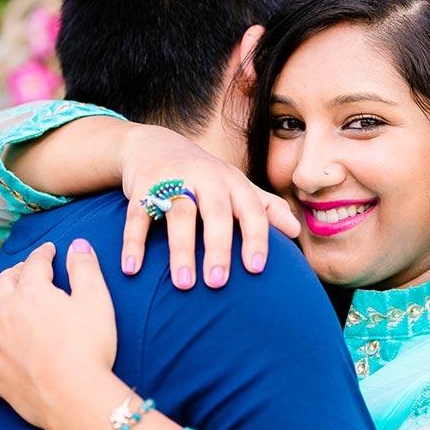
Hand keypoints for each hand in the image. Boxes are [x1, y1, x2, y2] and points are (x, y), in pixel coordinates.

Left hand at [0, 240, 116, 429]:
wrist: (75, 396)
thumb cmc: (89, 345)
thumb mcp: (96, 299)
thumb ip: (85, 268)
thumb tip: (77, 244)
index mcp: (31, 293)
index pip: (34, 265)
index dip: (43, 254)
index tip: (50, 250)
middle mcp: (5, 316)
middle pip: (2, 286)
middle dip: (13, 274)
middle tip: (24, 272)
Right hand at [117, 125, 299, 288]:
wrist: (155, 145)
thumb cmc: (206, 177)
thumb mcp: (236, 186)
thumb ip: (266, 207)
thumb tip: (296, 230)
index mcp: (233, 183)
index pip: (251, 211)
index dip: (256, 238)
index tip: (256, 269)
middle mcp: (206, 179)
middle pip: (215, 213)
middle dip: (218, 248)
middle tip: (218, 283)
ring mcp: (172, 181)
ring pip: (179, 214)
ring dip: (181, 250)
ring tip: (184, 284)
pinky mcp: (142, 188)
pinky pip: (137, 215)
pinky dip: (134, 242)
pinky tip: (132, 269)